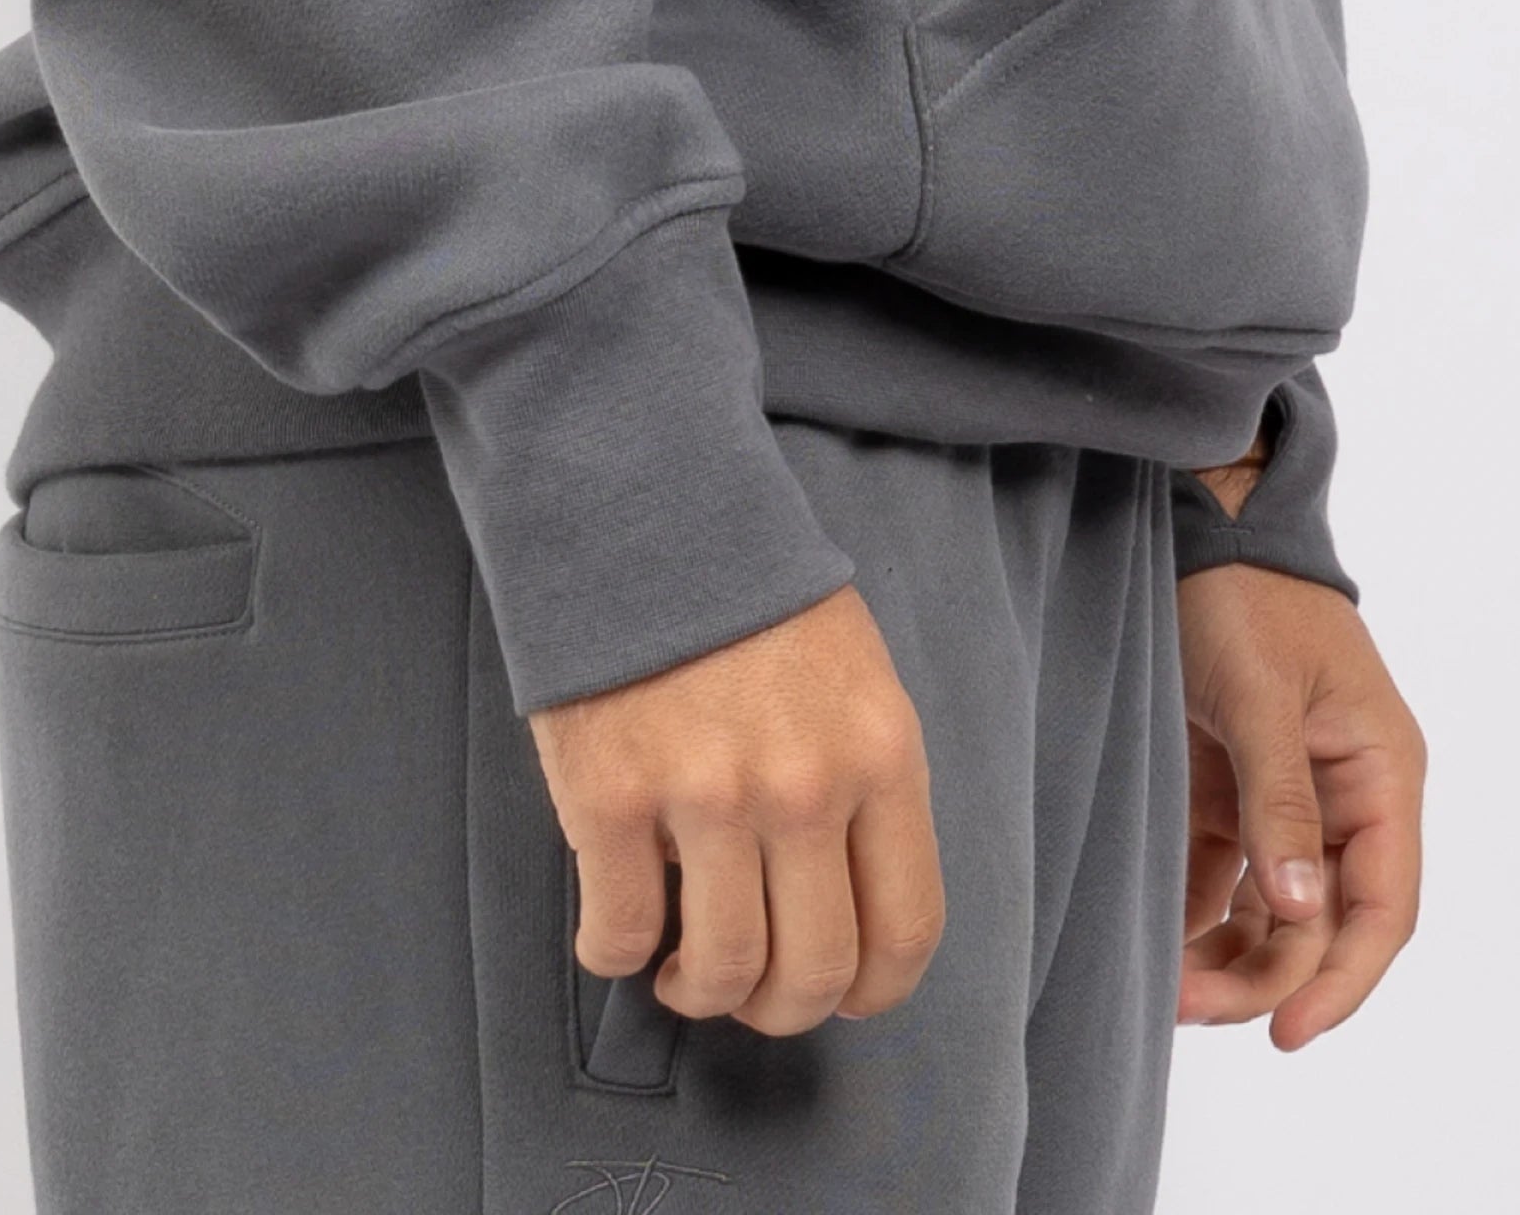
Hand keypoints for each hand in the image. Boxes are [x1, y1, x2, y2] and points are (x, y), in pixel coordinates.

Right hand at [530, 585, 944, 1039]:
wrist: (643, 510)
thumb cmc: (752, 599)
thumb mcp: (854, 676)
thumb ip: (862, 784)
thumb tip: (845, 909)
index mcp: (879, 753)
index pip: (907, 929)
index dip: (873, 990)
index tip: (839, 993)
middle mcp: (805, 785)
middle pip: (815, 971)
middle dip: (781, 1008)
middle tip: (749, 988)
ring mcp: (707, 794)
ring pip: (722, 971)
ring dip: (699, 991)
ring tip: (682, 964)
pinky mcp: (613, 797)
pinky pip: (620, 935)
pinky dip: (616, 952)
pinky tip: (619, 921)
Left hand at [1175, 564, 1425, 1049]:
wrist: (1199, 522)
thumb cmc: (1244, 592)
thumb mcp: (1261, 692)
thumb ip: (1281, 801)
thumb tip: (1304, 911)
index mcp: (1381, 771)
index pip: (1383, 907)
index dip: (1343, 980)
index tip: (1289, 1033)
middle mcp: (1346, 796)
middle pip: (1323, 924)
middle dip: (1265, 976)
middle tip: (1188, 1004)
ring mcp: (1290, 798)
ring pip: (1276, 916)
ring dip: (1231, 958)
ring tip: (1167, 989)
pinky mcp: (1236, 791)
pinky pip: (1229, 882)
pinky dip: (1201, 920)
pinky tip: (1159, 946)